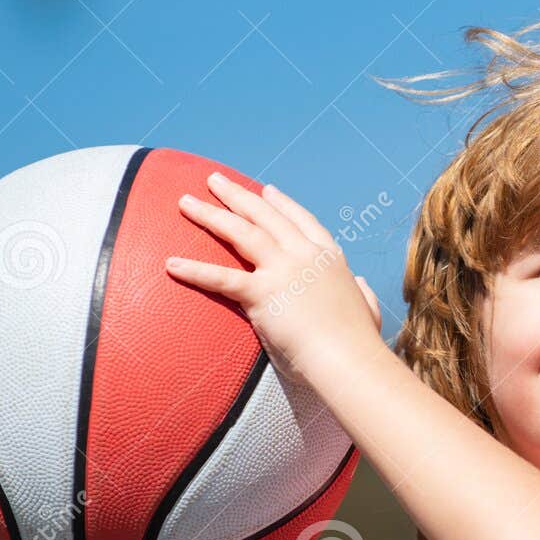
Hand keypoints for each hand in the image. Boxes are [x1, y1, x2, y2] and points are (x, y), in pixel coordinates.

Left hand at [166, 174, 382, 382]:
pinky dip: (195, 270)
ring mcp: (283, 271)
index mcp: (328, 258)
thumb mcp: (368, 309)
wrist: (350, 359)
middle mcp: (304, 255)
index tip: (265, 190)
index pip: (300, 220)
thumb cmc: (359, 343)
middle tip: (214, 180)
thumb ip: (362, 292)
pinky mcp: (263, 294)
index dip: (281, 203)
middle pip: (264, 215)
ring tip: (185, 202)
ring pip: (241, 232)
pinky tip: (172, 264)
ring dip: (210, 214)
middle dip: (236, 195)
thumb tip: (360, 284)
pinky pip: (221, 278)